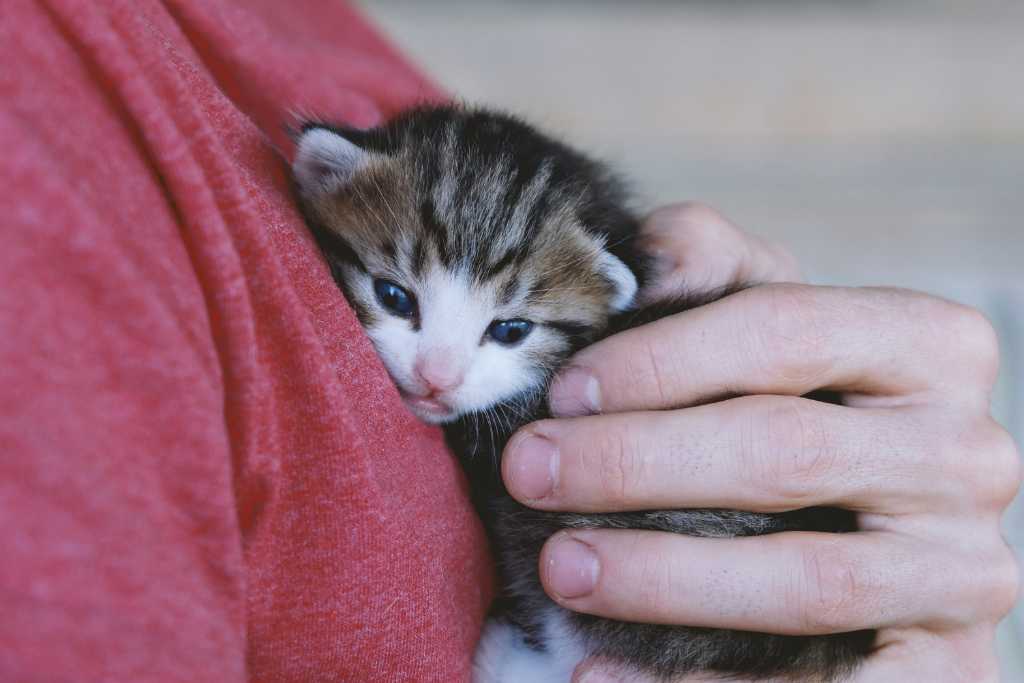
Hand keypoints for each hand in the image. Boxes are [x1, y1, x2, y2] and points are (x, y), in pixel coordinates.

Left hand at [500, 203, 1021, 681]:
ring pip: (807, 579)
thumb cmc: (794, 410)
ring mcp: (963, 570)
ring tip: (560, 570)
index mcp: (929, 349)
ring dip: (664, 578)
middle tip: (529, 473)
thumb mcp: (764, 324)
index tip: (561, 389)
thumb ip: (714, 268)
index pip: (785, 330)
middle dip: (636, 463)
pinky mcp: (942, 671)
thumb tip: (646, 253)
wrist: (877, 537)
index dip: (661, 358)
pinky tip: (601, 674)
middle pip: (786, 450)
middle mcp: (965, 455)